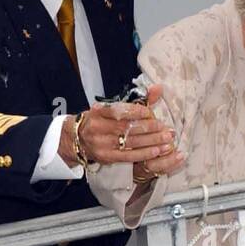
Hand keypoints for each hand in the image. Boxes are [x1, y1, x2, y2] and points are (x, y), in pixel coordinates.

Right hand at [59, 84, 182, 169]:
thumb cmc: (100, 120)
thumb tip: (159, 88)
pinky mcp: (106, 157)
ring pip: (130, 142)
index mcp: (99, 111)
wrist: (77, 139)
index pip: (121, 110)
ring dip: (152, 142)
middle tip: (167, 129)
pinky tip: (156, 151)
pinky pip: (127, 156)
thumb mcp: (113, 107)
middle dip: (150, 128)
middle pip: (128, 127)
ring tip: (167, 140)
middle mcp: (98, 127)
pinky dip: (144, 154)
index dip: (138, 112)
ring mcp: (101, 143)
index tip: (151, 113)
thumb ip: (138, 100)